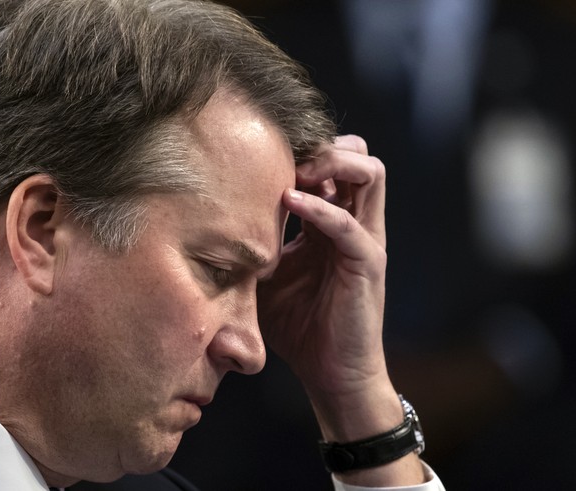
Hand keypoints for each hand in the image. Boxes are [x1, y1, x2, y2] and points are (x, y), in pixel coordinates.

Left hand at [258, 135, 397, 438]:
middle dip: (323, 146)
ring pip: (370, 174)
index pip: (331, 165)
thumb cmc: (298, 326)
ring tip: (294, 172)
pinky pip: (349, 224)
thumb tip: (205, 223)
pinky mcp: (368, 264)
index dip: (302, 152)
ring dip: (331, 163)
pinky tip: (289, 203)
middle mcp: (354, 224)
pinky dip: (320, 209)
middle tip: (286, 156)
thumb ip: (252, 245)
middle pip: (358, 156)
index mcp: (332, 223)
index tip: (262, 155)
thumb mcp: (266, 276)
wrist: (331, 375)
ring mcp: (365, 241)